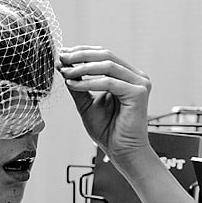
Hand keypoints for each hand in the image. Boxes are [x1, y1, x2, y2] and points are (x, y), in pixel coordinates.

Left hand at [58, 46, 150, 166]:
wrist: (120, 150)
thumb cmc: (107, 130)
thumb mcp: (86, 104)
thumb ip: (77, 86)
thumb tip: (63, 67)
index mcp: (125, 76)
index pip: (103, 55)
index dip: (82, 52)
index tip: (62, 54)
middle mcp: (135, 76)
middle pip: (105, 55)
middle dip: (80, 56)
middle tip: (62, 58)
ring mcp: (139, 83)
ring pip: (107, 66)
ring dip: (82, 68)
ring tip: (65, 73)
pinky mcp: (138, 93)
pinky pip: (109, 83)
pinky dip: (88, 83)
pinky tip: (73, 85)